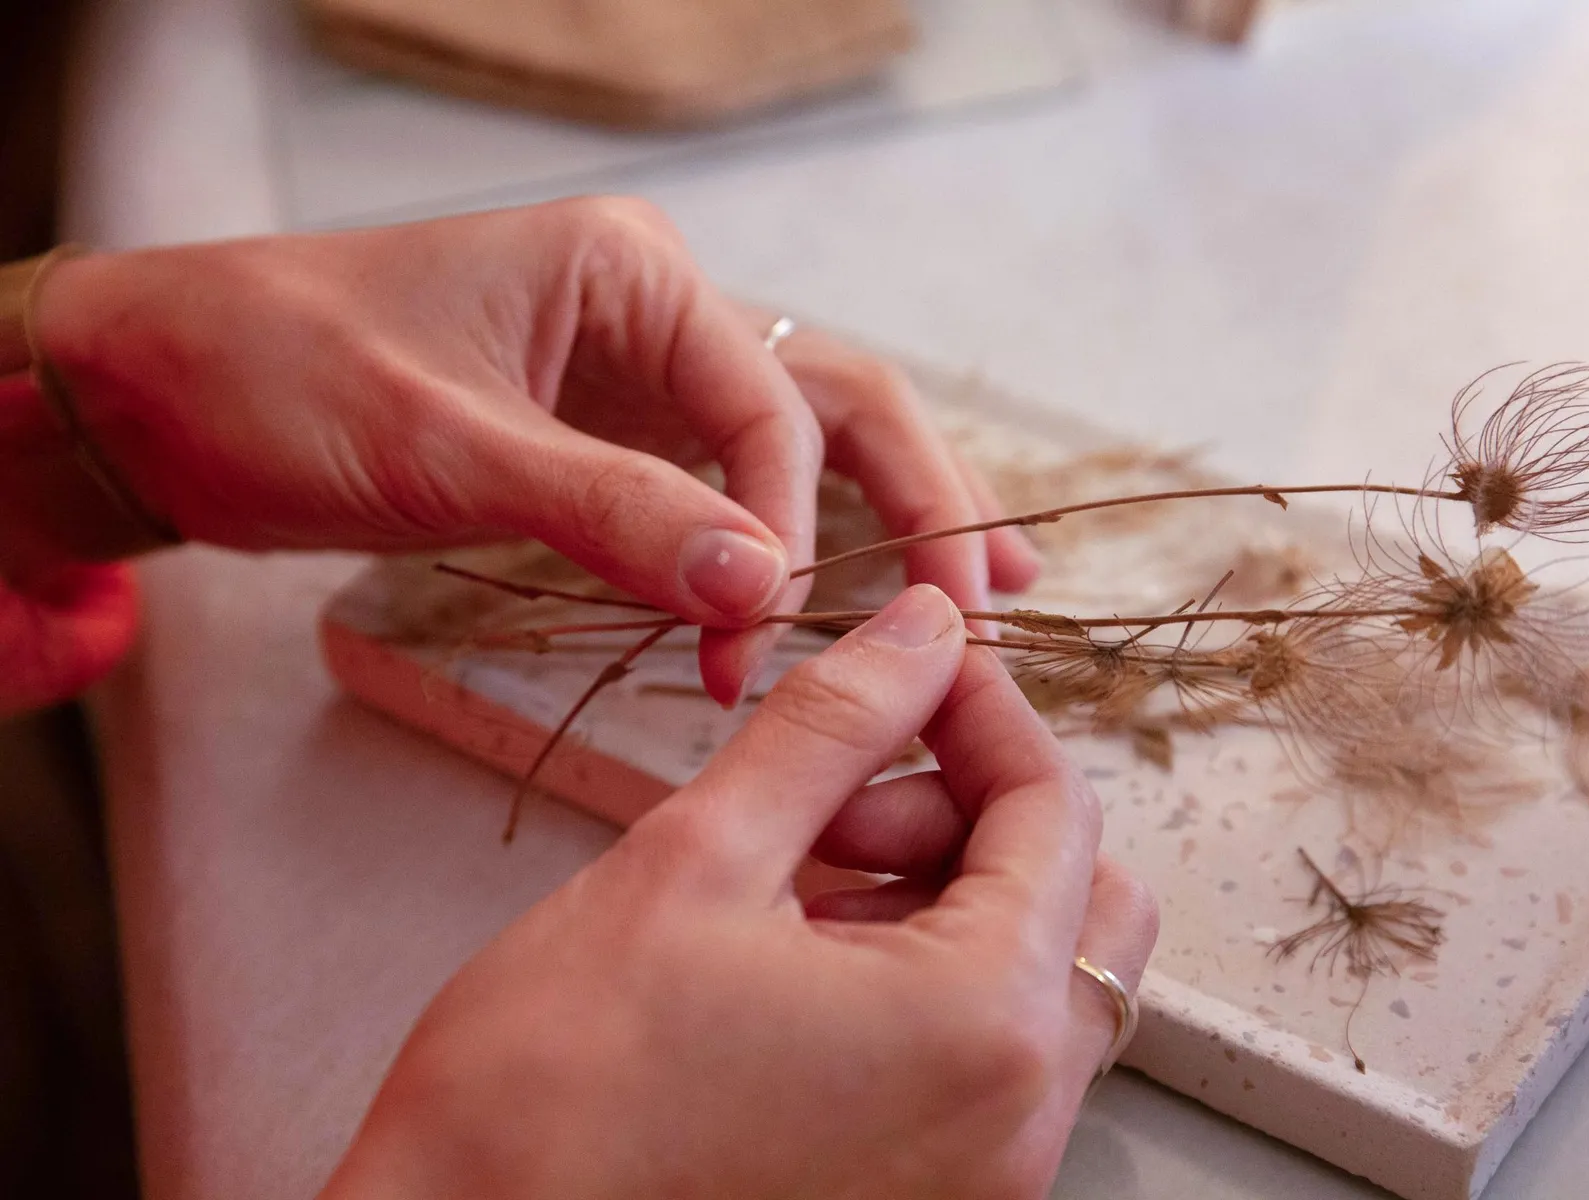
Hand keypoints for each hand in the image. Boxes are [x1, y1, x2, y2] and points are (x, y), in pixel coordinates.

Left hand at [18, 199, 1036, 702]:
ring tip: (971, 593)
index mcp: (632, 272)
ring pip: (798, 442)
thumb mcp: (442, 446)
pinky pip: (723, 487)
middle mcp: (656, 310)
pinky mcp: (605, 435)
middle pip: (836, 399)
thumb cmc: (276, 379)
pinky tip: (830, 595)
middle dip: (920, 496)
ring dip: (882, 518)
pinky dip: (783, 544)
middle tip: (992, 596)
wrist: (156, 388)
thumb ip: (609, 511)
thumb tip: (765, 588)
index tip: (770, 627)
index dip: (794, 522)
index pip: (772, 403)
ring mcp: (636, 373)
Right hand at [319, 585, 1157, 1199]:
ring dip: (943, 899)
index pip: (1057, 814)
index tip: (919, 666)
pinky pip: (981, 1062)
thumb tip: (922, 633)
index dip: (986, 712)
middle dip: (973, 815)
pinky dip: (924, 985)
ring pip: (1033, 983)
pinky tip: (802, 964)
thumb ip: (834, 727)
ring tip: (797, 886)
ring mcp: (982, 1182)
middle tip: (839, 803)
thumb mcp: (697, 857)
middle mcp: (1018, 1124)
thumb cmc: (551, 1094)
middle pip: (1079, 904)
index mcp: (983, 1025)